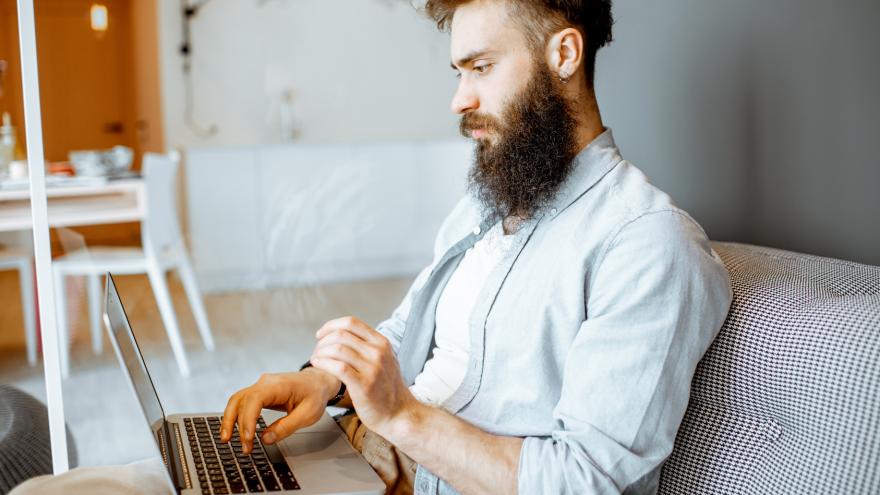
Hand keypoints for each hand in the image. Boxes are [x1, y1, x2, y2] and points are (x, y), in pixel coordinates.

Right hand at [220, 368, 339, 453]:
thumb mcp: (308, 414)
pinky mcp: (259, 392)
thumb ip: (287, 427)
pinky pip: (242, 402)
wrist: (318, 381)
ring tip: (227, 440)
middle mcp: (266, 382)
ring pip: (237, 400)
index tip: (248, 437)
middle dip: (239, 426)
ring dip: (230, 420)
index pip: (255, 399)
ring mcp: (261, 385)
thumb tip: (266, 439)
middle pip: (242, 401)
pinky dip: (235, 416)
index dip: (248, 419)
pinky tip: (232, 429)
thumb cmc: (315, 394)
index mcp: (279, 385)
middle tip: (244, 447)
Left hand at [310, 316, 419, 439]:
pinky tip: (317, 365)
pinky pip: (338, 367)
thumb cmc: (388, 389)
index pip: (352, 322)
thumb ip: (369, 347)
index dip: (331, 326)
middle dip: (323, 340)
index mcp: (382, 343)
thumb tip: (344, 335)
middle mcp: (378, 352)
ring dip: (320, 352)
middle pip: (341, 334)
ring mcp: (372, 368)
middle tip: (316, 350)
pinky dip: (323, 363)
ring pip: (338, 349)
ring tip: (315, 359)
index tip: (321, 334)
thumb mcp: (385, 359)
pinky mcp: (364, 385)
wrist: (399, 414)